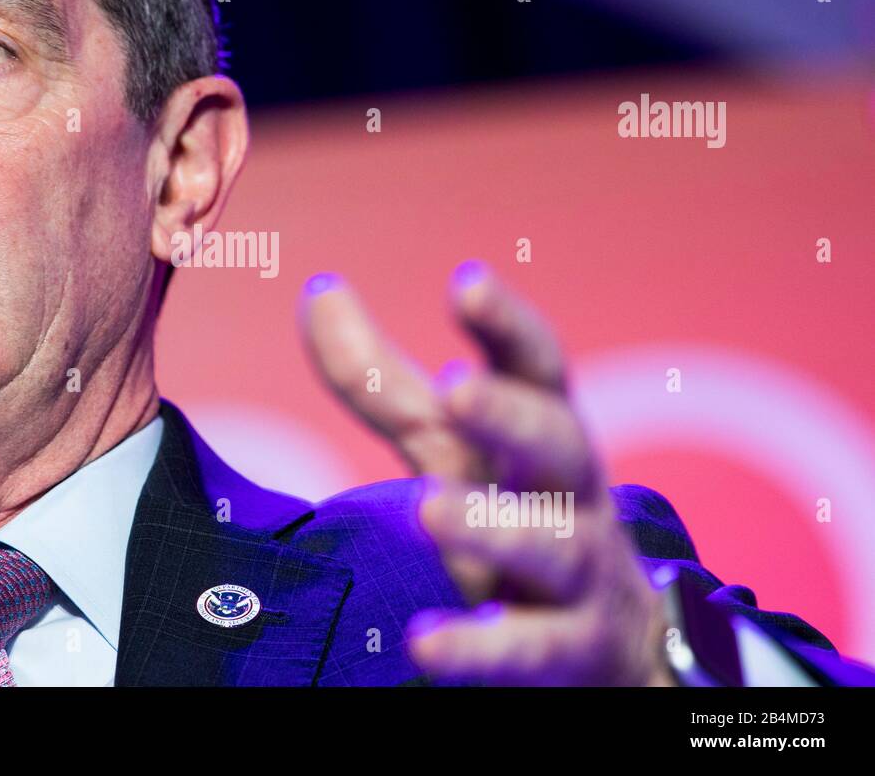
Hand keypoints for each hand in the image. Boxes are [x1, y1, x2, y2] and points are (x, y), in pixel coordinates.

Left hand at [299, 262, 672, 685]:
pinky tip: (426, 643)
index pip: (536, 369)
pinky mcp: (573, 652)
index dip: (509, 324)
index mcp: (542, 435)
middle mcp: (571, 495)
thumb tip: (318, 288)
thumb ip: (384, 381)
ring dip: (495, 525)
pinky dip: (483, 647)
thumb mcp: (452, 448)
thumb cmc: (515, 517)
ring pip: (554, 545)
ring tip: (430, 511)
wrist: (613, 646)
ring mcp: (581, 575)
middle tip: (456, 390)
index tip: (468, 280)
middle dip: (512, 415)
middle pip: (559, 443)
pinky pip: (533, 650)